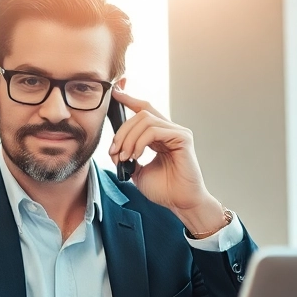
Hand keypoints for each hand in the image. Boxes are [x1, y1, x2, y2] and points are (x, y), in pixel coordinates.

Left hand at [108, 88, 228, 235]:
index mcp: (159, 135)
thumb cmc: (163, 189)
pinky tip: (136, 155)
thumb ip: (128, 155)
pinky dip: (140, 142)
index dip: (129, 99)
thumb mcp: (137, 171)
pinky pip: (155, 130)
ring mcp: (177, 132)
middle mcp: (169, 130)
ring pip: (145, 119)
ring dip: (129, 138)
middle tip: (114, 151)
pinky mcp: (182, 138)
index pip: (143, 109)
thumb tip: (115, 148)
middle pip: (140, 113)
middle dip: (122, 131)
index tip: (115, 93)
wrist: (179, 203)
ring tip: (125, 156)